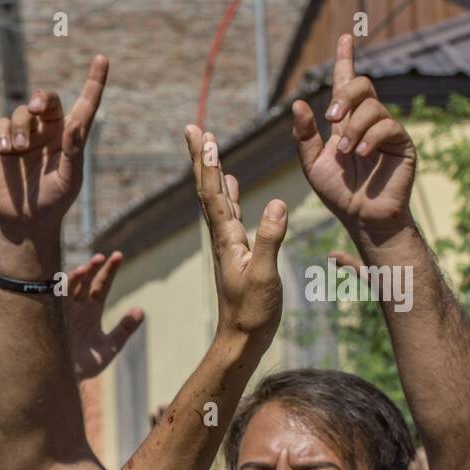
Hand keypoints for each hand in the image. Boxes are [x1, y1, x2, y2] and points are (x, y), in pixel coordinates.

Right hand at [0, 56, 107, 271]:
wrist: (26, 221)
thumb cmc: (53, 202)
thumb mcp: (68, 180)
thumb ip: (73, 152)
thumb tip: (76, 124)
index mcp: (71, 137)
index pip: (86, 104)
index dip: (95, 81)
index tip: (103, 58)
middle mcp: (50, 131)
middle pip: (47, 99)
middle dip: (40, 97)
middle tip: (34, 107)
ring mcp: (26, 136)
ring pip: (21, 112)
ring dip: (19, 125)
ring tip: (17, 147)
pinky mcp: (4, 144)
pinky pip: (1, 124)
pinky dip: (2, 131)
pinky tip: (5, 148)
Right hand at [65, 252, 142, 379]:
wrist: (64, 380)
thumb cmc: (86, 365)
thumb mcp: (110, 346)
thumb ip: (125, 329)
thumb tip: (140, 309)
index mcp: (92, 311)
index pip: (102, 285)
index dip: (109, 270)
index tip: (118, 255)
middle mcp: (77, 307)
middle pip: (86, 281)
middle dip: (93, 268)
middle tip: (102, 257)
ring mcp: (63, 311)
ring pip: (69, 287)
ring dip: (77, 276)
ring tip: (86, 268)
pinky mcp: (50, 318)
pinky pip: (53, 299)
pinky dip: (59, 289)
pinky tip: (66, 281)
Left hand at [184, 125, 286, 343]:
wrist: (241, 340)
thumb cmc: (252, 313)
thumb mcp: (264, 275)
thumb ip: (269, 239)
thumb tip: (275, 203)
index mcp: (227, 238)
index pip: (212, 193)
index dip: (207, 162)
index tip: (200, 133)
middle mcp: (223, 237)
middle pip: (209, 190)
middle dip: (202, 158)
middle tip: (194, 129)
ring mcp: (229, 245)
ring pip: (218, 200)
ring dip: (214, 172)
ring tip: (210, 148)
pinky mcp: (237, 253)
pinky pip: (231, 215)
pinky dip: (230, 194)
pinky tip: (232, 184)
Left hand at [292, 35, 415, 240]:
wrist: (361, 218)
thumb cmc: (338, 193)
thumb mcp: (313, 164)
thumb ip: (305, 135)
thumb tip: (299, 103)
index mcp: (346, 122)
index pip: (346, 84)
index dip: (346, 60)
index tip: (344, 38)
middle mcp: (367, 121)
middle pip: (362, 86)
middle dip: (345, 95)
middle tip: (332, 117)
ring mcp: (386, 131)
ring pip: (373, 107)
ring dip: (354, 128)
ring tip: (346, 153)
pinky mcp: (402, 143)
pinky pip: (388, 126)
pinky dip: (370, 138)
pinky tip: (360, 155)